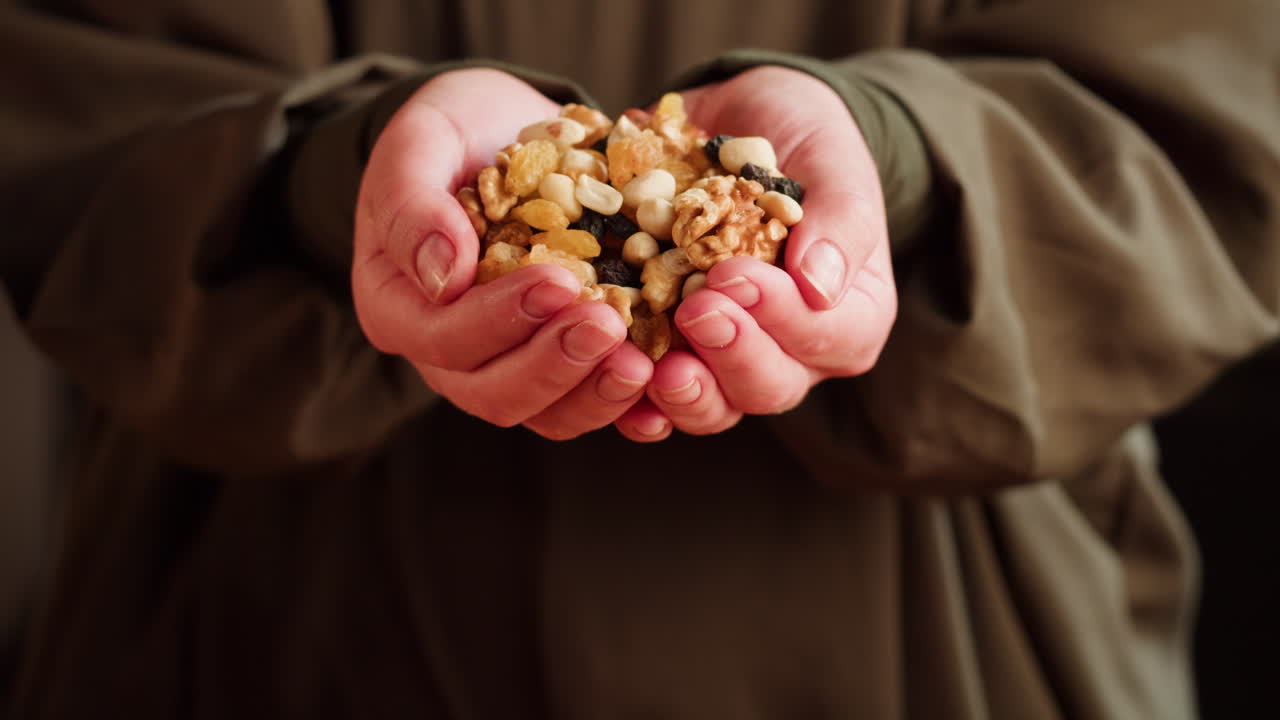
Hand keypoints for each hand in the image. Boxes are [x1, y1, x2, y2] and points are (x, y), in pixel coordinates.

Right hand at [352, 69, 652, 439]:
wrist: (508, 131)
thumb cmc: (453, 133)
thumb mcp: (422, 142)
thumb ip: (414, 204)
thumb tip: (442, 275)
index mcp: (399, 306)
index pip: (443, 337)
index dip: (499, 319)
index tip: (559, 280)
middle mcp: (449, 353)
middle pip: (493, 393)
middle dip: (554, 364)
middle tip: (608, 324)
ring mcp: (507, 365)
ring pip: (546, 412)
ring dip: (595, 393)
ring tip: (642, 361)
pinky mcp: (563, 363)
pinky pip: (591, 401)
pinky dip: (627, 400)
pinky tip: (664, 379)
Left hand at [614, 66, 897, 441]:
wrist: (740, 124)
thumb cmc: (804, 143)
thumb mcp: (834, 164)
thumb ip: (840, 221)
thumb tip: (821, 286)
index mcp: (848, 318)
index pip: (826, 338)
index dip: (780, 316)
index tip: (733, 275)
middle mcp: (791, 355)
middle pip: (766, 387)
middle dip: (728, 354)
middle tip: (693, 311)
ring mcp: (726, 362)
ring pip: (711, 407)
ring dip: (680, 392)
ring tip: (650, 366)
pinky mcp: (671, 355)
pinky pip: (651, 397)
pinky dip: (631, 396)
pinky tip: (610, 377)